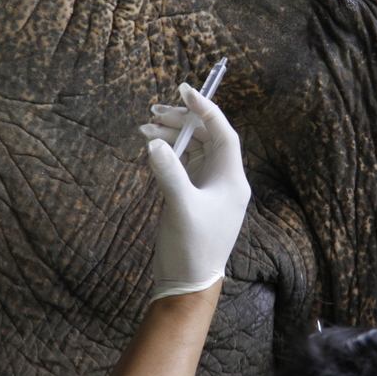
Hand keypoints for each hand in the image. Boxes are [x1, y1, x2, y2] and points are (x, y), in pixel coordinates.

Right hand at [139, 83, 250, 301]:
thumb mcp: (180, 207)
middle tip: (154, 111)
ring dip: (171, 135)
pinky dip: (169, 153)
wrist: (188, 285)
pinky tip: (152, 146)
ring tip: (145, 127)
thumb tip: (154, 141)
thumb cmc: (192, 248)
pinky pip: (184, 164)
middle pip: (206, 137)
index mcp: (232, 179)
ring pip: (193, 149)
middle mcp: (224, 180)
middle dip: (181, 121)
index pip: (223, 132)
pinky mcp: (194, 197)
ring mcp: (209, 188)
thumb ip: (168, 172)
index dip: (206, 109)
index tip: (185, 90)